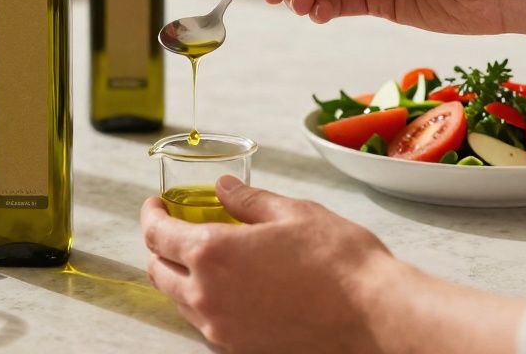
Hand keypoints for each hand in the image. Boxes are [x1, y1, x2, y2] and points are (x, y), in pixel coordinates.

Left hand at [141, 177, 390, 351]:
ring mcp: (222, 328)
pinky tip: (233, 286)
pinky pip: (206, 323)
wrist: (373, 315)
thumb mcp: (291, 212)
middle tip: (177, 228)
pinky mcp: (241, 349)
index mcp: (211, 253)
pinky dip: (206, 302)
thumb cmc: (338, 260)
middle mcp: (207, 296)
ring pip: (179, 300)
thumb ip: (247, 200)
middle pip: (157, 272)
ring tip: (208, 257)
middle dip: (159, 247)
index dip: (151, 214)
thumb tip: (223, 187)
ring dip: (181, 277)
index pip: (156, 234)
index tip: (157, 204)